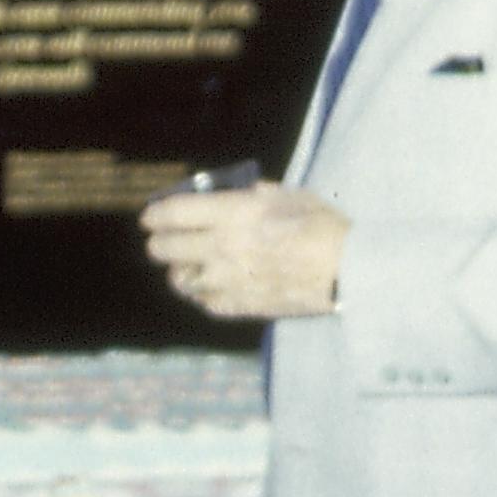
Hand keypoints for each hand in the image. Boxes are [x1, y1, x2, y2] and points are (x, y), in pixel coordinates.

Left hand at [139, 182, 348, 319]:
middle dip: (159, 243)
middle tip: (161, 241)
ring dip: (178, 271)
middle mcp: (223, 247)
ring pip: (180, 280)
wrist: (346, 270)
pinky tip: (208, 286)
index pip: (174, 213)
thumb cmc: (320, 226)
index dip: (155, 214)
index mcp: (233, 214)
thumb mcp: (287, 194)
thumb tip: (231, 191)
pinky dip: (202, 294)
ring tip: (183, 267)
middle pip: (166, 249)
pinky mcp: (241, 305)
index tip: (149, 217)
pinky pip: (205, 302)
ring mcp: (229, 280)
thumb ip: (253, 192)